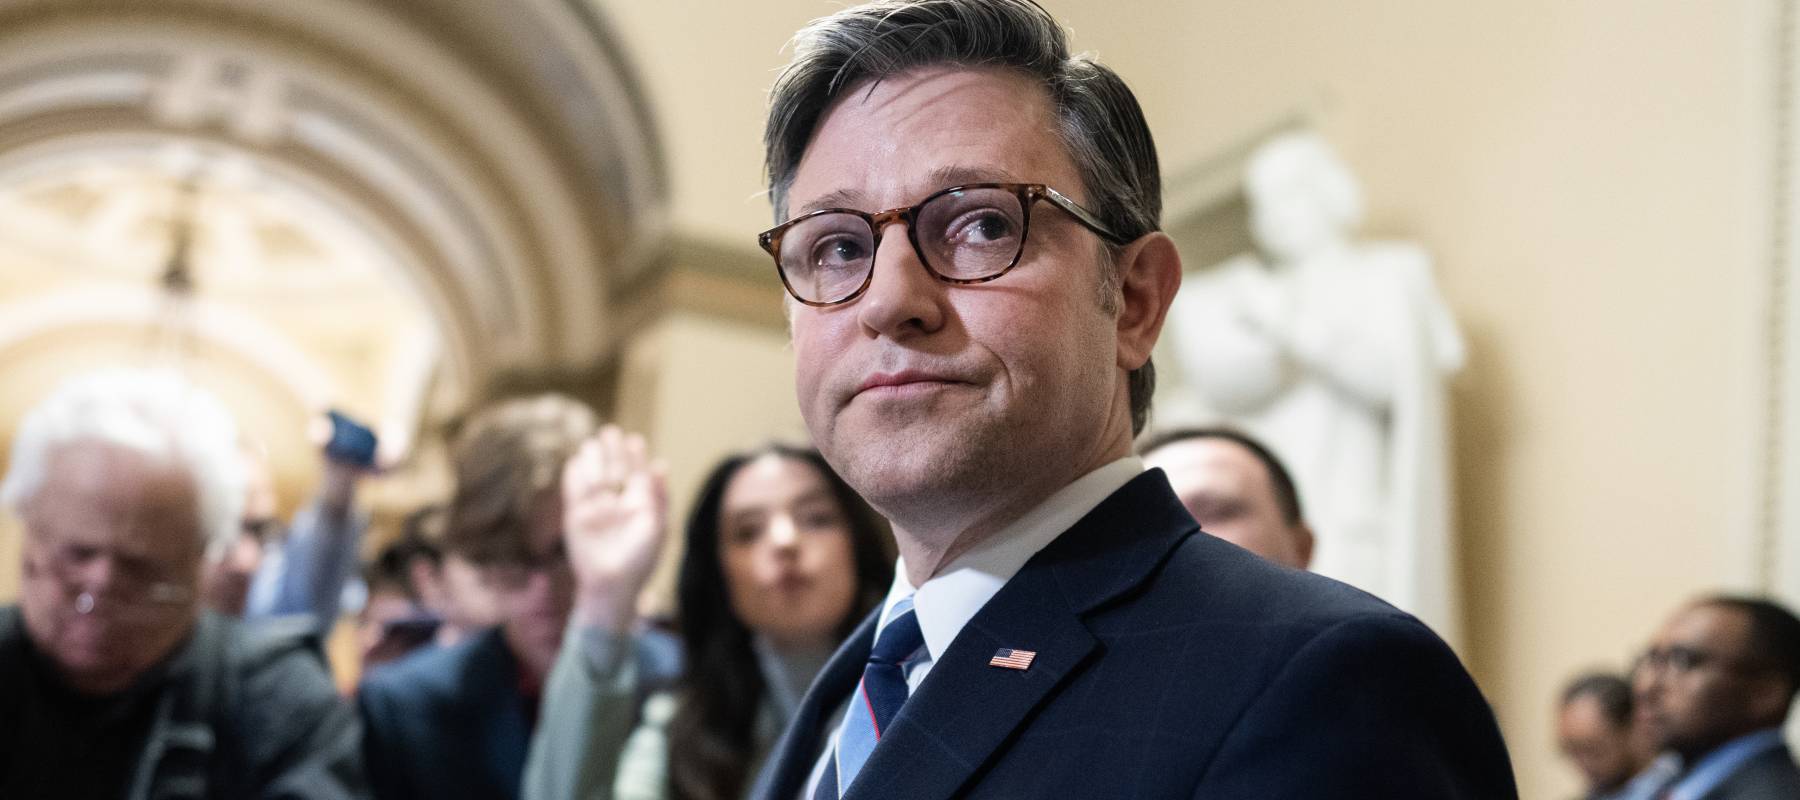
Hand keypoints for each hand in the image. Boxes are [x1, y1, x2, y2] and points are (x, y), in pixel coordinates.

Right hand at [561, 425, 668, 631]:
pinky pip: (574, 491)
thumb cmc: (641, 559)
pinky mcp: (576, 517)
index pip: (636, 472)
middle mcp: (617, 503)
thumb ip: (658, 495)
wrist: (612, 585)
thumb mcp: (657, 526)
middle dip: (612, 451)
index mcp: (639, 504)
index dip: (635, 456)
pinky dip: (574, 476)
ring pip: (593, 476)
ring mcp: (596, 509)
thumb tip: (661, 464)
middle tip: (609, 432)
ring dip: (592, 460)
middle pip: (614, 469)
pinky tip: (576, 462)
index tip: (634, 440)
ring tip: (592, 444)